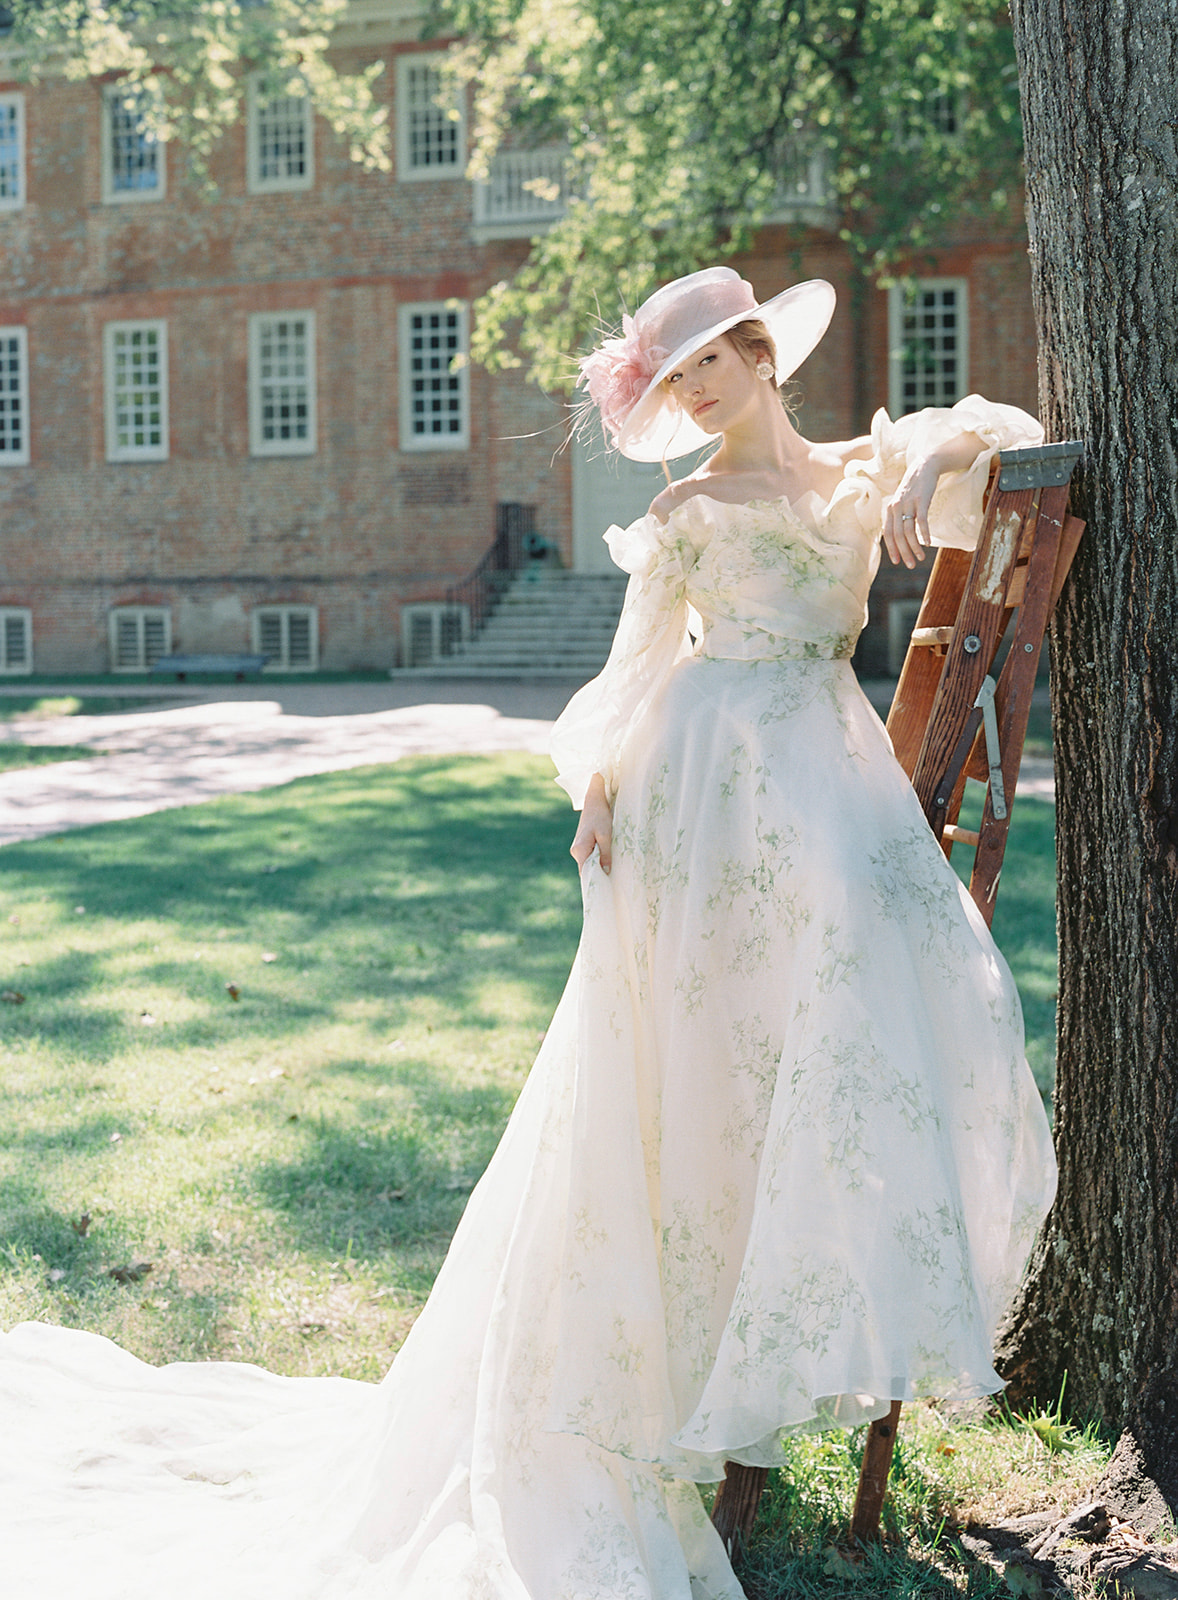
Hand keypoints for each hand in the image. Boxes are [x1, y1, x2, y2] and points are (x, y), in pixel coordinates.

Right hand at [570, 773, 612, 873]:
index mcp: (580, 849)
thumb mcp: (606, 836)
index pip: (585, 872)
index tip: (606, 888)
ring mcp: (578, 848)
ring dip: (599, 866)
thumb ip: (605, 854)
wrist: (594, 801)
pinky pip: (589, 857)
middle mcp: (576, 851)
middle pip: (586, 869)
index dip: (594, 881)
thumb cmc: (601, 817)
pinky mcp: (582, 845)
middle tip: (613, 880)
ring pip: (588, 863)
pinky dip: (597, 860)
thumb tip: (606, 872)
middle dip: (598, 874)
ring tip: (612, 870)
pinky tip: (607, 860)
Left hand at [881, 430, 988, 567]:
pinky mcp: (921, 499)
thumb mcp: (902, 501)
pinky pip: (921, 521)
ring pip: (908, 531)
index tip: (897, 562)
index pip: (887, 534)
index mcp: (889, 509)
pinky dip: (924, 533)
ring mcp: (908, 503)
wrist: (925, 465)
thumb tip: (899, 537)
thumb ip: (898, 517)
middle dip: (904, 552)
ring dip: (914, 547)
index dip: (891, 549)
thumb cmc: (914, 487)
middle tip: (910, 565)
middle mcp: (895, 506)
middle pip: (897, 535)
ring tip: (921, 558)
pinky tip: (928, 543)